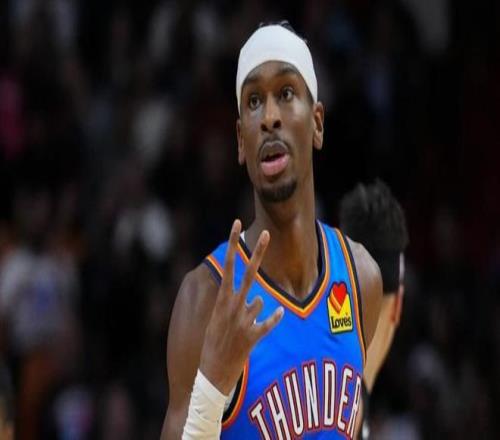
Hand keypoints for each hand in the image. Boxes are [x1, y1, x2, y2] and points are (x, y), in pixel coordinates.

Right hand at [199, 219, 283, 394]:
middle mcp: (233, 307)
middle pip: (248, 274)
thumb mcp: (216, 322)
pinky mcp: (253, 337)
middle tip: (265, 233)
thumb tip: (258, 299)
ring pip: (258, 303)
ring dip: (252, 312)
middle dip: (257, 252)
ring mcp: (244, 321)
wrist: (210, 375)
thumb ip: (237, 307)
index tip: (236, 224)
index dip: (233, 245)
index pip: (228, 267)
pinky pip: (269, 323)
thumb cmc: (211, 346)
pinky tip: (277, 314)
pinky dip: (274, 319)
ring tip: (237, 330)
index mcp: (221, 301)